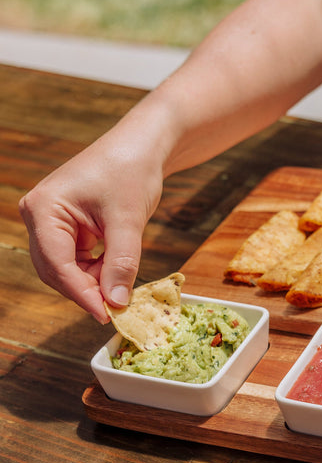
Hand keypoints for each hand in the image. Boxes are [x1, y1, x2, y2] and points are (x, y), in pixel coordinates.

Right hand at [19, 141, 163, 323]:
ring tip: (121, 289)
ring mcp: (51, 222)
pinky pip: (77, 259)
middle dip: (86, 291)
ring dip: (93, 282)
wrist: (141, 147)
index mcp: (44, 209)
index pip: (57, 264)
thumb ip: (122, 261)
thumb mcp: (129, 220)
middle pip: (55, 270)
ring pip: (66, 268)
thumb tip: (116, 301)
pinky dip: (97, 271)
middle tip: (116, 311)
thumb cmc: (131, 171)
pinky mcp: (67, 227)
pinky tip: (117, 274)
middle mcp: (39, 216)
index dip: (81, 293)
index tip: (106, 315)